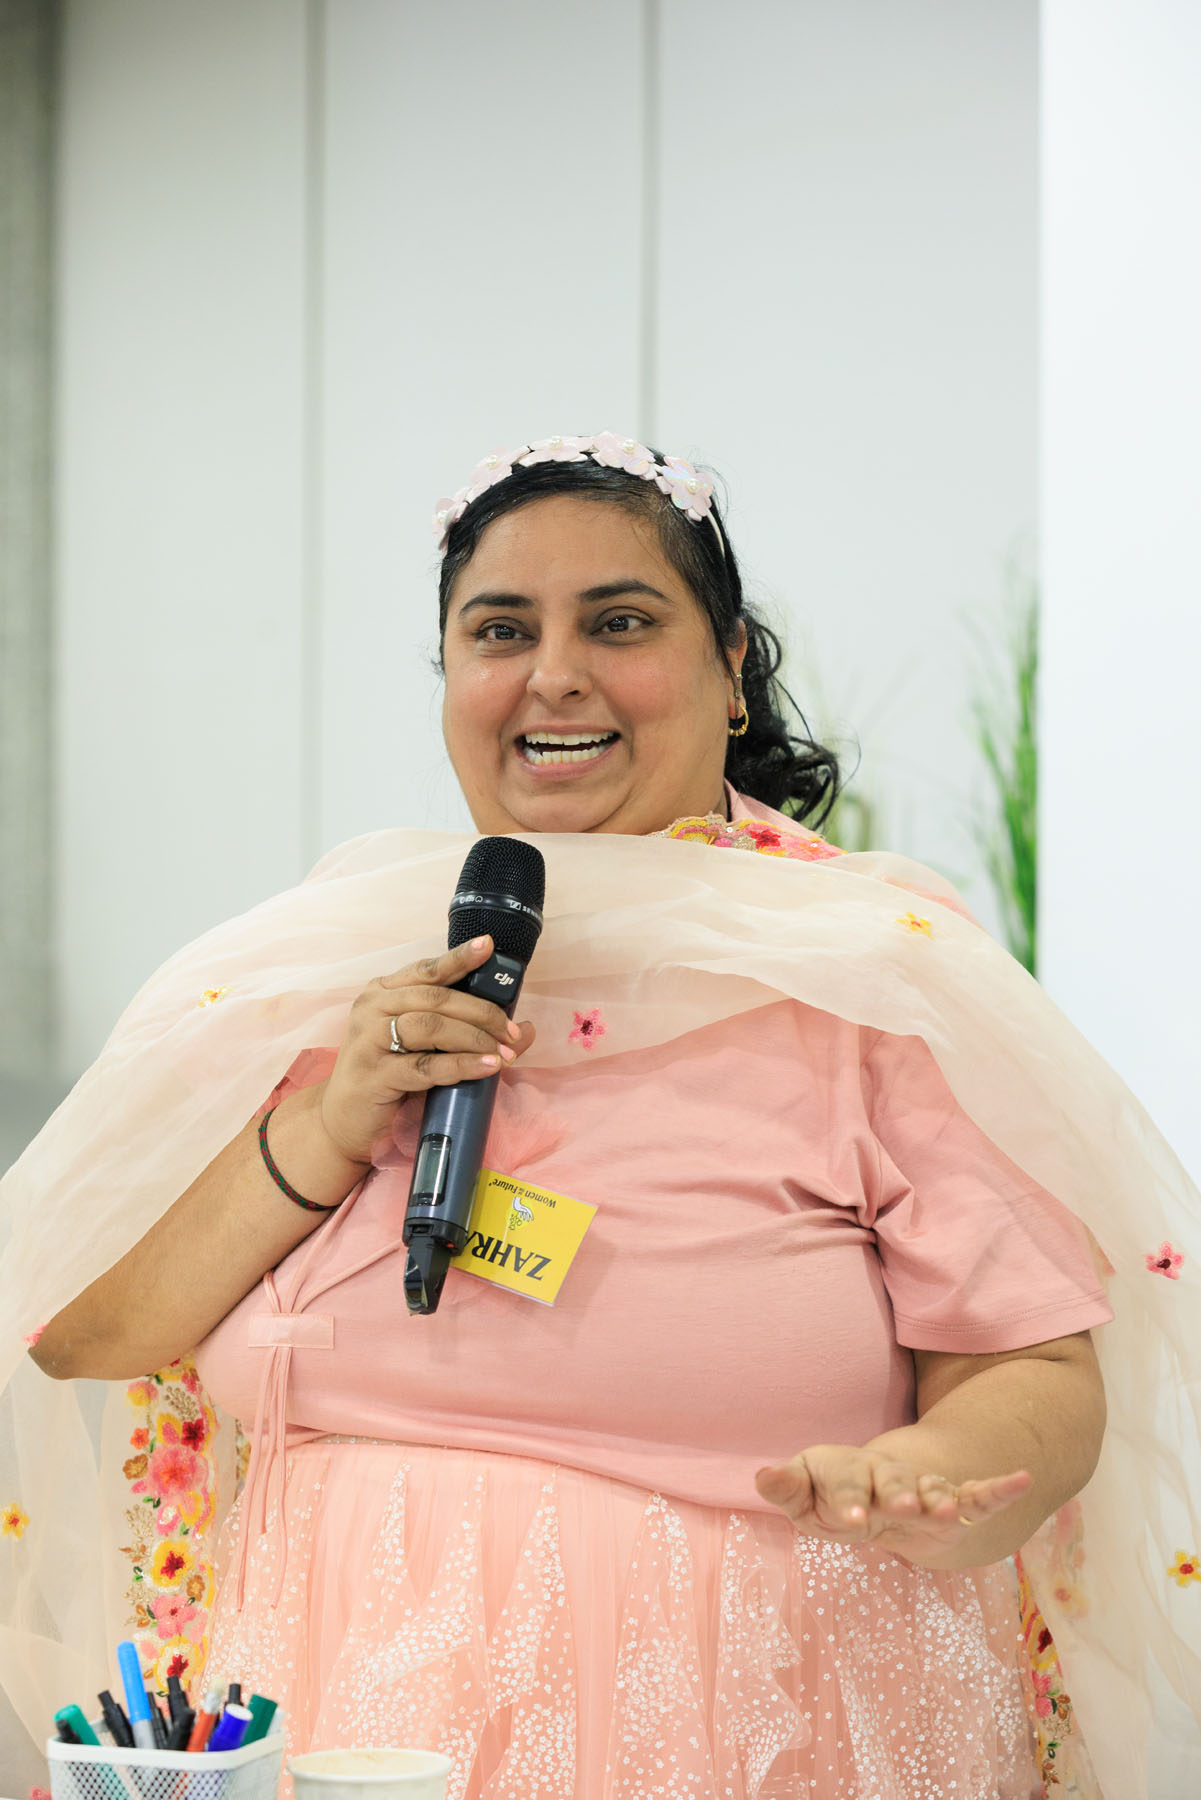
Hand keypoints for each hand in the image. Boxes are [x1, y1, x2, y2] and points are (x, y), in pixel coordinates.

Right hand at [318, 935, 535, 1165]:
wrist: (343, 1123)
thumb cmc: (389, 1079)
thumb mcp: (427, 1050)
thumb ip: (468, 1034)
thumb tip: (528, 1031)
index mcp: (383, 993)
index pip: (426, 969)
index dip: (459, 958)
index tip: (489, 947)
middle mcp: (371, 1008)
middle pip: (436, 998)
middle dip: (482, 1013)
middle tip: (512, 1032)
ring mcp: (368, 1040)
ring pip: (431, 1027)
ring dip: (474, 1038)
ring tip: (504, 1052)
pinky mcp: (373, 1074)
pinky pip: (425, 1066)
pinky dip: (461, 1065)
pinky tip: (486, 1067)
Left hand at [754, 1444, 1031, 1563]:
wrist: (885, 1494)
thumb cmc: (837, 1500)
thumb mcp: (809, 1503)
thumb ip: (788, 1490)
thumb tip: (760, 1474)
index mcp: (848, 1472)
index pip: (843, 1483)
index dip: (846, 1500)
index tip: (848, 1521)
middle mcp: (886, 1476)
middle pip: (890, 1482)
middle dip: (894, 1495)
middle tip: (898, 1509)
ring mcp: (922, 1487)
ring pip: (931, 1490)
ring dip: (938, 1498)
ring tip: (946, 1511)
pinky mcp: (954, 1501)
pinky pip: (979, 1494)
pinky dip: (1000, 1488)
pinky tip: (1021, 1480)